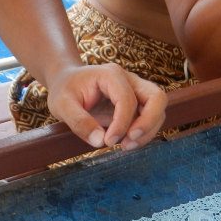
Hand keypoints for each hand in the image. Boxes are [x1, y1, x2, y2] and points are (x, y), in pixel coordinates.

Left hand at [46, 63, 167, 150]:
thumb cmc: (64, 91)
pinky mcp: (138, 105)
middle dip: (148, 123)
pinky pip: (151, 119)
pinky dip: (144, 134)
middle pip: (157, 97)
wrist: (67, 84)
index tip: (108, 141)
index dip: (121, 123)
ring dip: (148, 131)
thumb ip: (79, 122)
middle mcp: (130, 80)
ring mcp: (136, 92)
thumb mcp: (61, 105)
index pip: (127, 99)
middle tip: (129, 141)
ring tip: (125, 146)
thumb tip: (100, 141)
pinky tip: (125, 143)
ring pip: (158, 110)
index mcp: (111, 75)